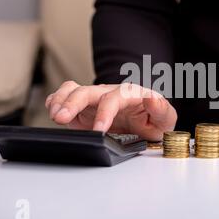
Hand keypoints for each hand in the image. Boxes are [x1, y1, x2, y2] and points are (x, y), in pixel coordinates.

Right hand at [45, 81, 176, 140]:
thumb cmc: (154, 121)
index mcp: (129, 94)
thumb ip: (161, 110)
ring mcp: (95, 97)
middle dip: (72, 104)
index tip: (98, 130)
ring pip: (73, 89)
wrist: (145, 124)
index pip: (113, 98)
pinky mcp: (83, 106)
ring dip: (61, 100)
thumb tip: (152, 99)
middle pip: (87, 91)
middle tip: (61, 119)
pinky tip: (53, 111)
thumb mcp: (165, 119)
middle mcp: (109, 92)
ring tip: (54, 116)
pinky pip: (65, 96)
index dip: (104, 113)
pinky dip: (56, 101)